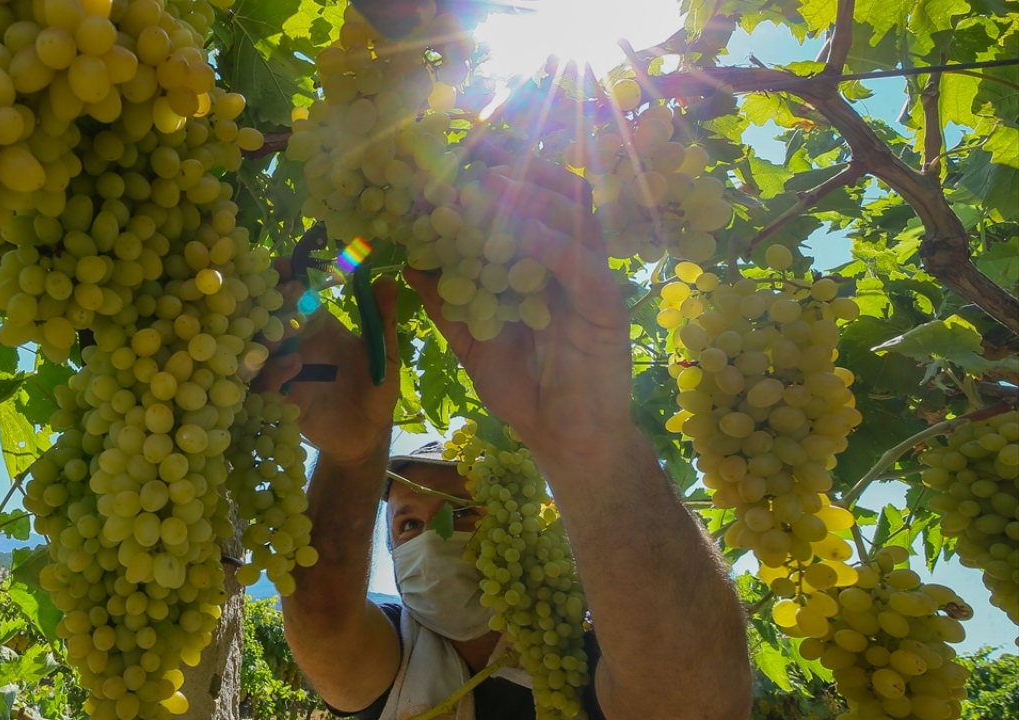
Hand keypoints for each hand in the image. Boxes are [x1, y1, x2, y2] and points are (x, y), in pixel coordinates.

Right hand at [253, 269, 400, 465]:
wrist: (369, 433)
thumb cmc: (376, 389)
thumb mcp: (383, 353)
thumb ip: (382, 318)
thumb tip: (387, 279)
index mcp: (319, 327)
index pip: (297, 296)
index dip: (287, 279)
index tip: (283, 264)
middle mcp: (298, 344)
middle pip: (273, 318)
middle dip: (272, 303)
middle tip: (282, 293)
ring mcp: (287, 371)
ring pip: (261, 349)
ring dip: (266, 336)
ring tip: (281, 331)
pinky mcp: (283, 400)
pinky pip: (265, 385)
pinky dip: (274, 372)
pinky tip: (294, 364)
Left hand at [404, 166, 632, 457]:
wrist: (562, 439)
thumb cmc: (524, 388)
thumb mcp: (473, 339)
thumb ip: (449, 300)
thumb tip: (411, 260)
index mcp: (546, 263)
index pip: (534, 201)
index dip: (505, 171)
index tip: (462, 152)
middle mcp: (574, 263)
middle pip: (563, 194)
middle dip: (524, 166)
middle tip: (480, 151)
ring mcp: (594, 283)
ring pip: (577, 219)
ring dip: (535, 197)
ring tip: (491, 185)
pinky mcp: (607, 310)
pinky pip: (584, 267)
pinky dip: (553, 244)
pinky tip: (522, 233)